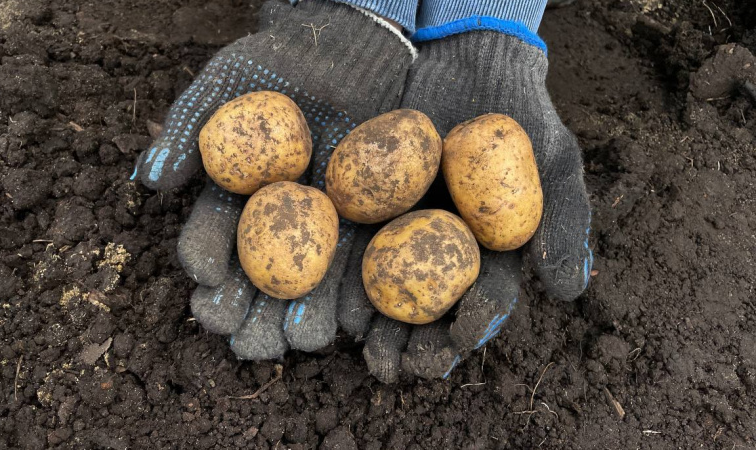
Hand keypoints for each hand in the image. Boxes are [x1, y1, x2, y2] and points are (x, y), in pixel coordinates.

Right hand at [131, 0, 413, 359]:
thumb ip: (189, 124)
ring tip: (302, 340)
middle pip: (257, 277)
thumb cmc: (282, 59)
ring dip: (303, 318)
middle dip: (249, 312)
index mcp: (234, 198)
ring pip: (310, 284)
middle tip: (244, 338)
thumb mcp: (229, 81)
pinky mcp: (370, 226)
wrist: (354, 48)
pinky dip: (360, 296)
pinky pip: (363, 266)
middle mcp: (274, 222)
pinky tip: (356, 318)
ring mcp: (323, 228)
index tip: (203, 282)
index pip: (210, 237)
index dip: (204, 260)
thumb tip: (150, 179)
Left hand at [339, 30, 592, 380]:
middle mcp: (440, 258)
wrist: (461, 66)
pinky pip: (346, 248)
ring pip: (384, 293)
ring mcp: (398, 238)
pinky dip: (335, 276)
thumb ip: (564, 221)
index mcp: (487, 257)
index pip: (483, 301)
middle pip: (428, 313)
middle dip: (414, 346)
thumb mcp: (552, 160)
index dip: (473, 325)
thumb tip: (570, 290)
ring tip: (360, 348)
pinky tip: (324, 298)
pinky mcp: (361, 213)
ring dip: (371, 327)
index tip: (460, 340)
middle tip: (400, 365)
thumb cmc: (516, 119)